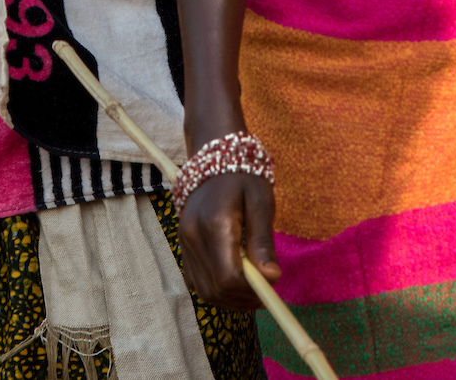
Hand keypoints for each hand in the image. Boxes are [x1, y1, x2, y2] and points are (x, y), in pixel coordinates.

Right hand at [177, 170, 279, 311]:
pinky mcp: (182, 246)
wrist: (214, 157)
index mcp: (214, 224)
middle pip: (216, 289)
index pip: (228, 277)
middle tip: (267, 291)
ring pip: (204, 291)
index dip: (252, 290)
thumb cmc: (243, 177)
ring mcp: (184, 242)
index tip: (272, 284)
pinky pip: (196, 282)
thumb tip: (272, 277)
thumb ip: (263, 241)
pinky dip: (216, 290)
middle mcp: (193, 236)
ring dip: (231, 298)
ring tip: (253, 288)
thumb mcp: (261, 203)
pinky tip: (234, 280)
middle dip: (243, 298)